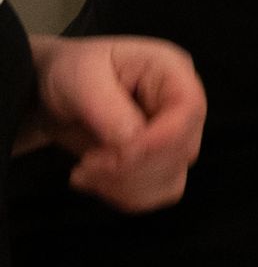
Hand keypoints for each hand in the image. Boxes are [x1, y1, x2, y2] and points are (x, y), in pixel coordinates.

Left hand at [23, 35, 205, 211]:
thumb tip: (131, 143)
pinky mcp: (162, 163)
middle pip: (183, 150)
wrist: (58, 92)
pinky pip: (157, 193)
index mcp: (172, 71)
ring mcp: (175, 136)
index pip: (189, 109)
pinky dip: (124, 195)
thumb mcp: (81, 78)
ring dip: (124, 185)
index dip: (157, 140)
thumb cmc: (72, 72)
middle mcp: (182, 105)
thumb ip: (106, 107)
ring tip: (85, 171)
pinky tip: (95, 180)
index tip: (111, 155)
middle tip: (87, 163)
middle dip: (130, 166)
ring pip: (172, 179)